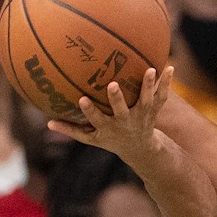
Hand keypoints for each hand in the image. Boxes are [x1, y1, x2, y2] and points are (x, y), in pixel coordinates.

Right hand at [48, 67, 172, 161]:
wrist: (140, 150)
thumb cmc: (111, 140)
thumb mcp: (91, 138)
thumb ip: (71, 130)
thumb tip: (47, 122)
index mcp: (108, 127)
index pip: (96, 120)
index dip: (89, 111)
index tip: (82, 99)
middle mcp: (125, 122)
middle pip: (121, 110)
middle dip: (117, 99)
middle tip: (113, 85)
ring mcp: (141, 116)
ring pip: (146, 101)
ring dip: (147, 86)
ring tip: (150, 70)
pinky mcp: (154, 111)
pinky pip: (162, 96)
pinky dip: (166, 83)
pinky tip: (169, 67)